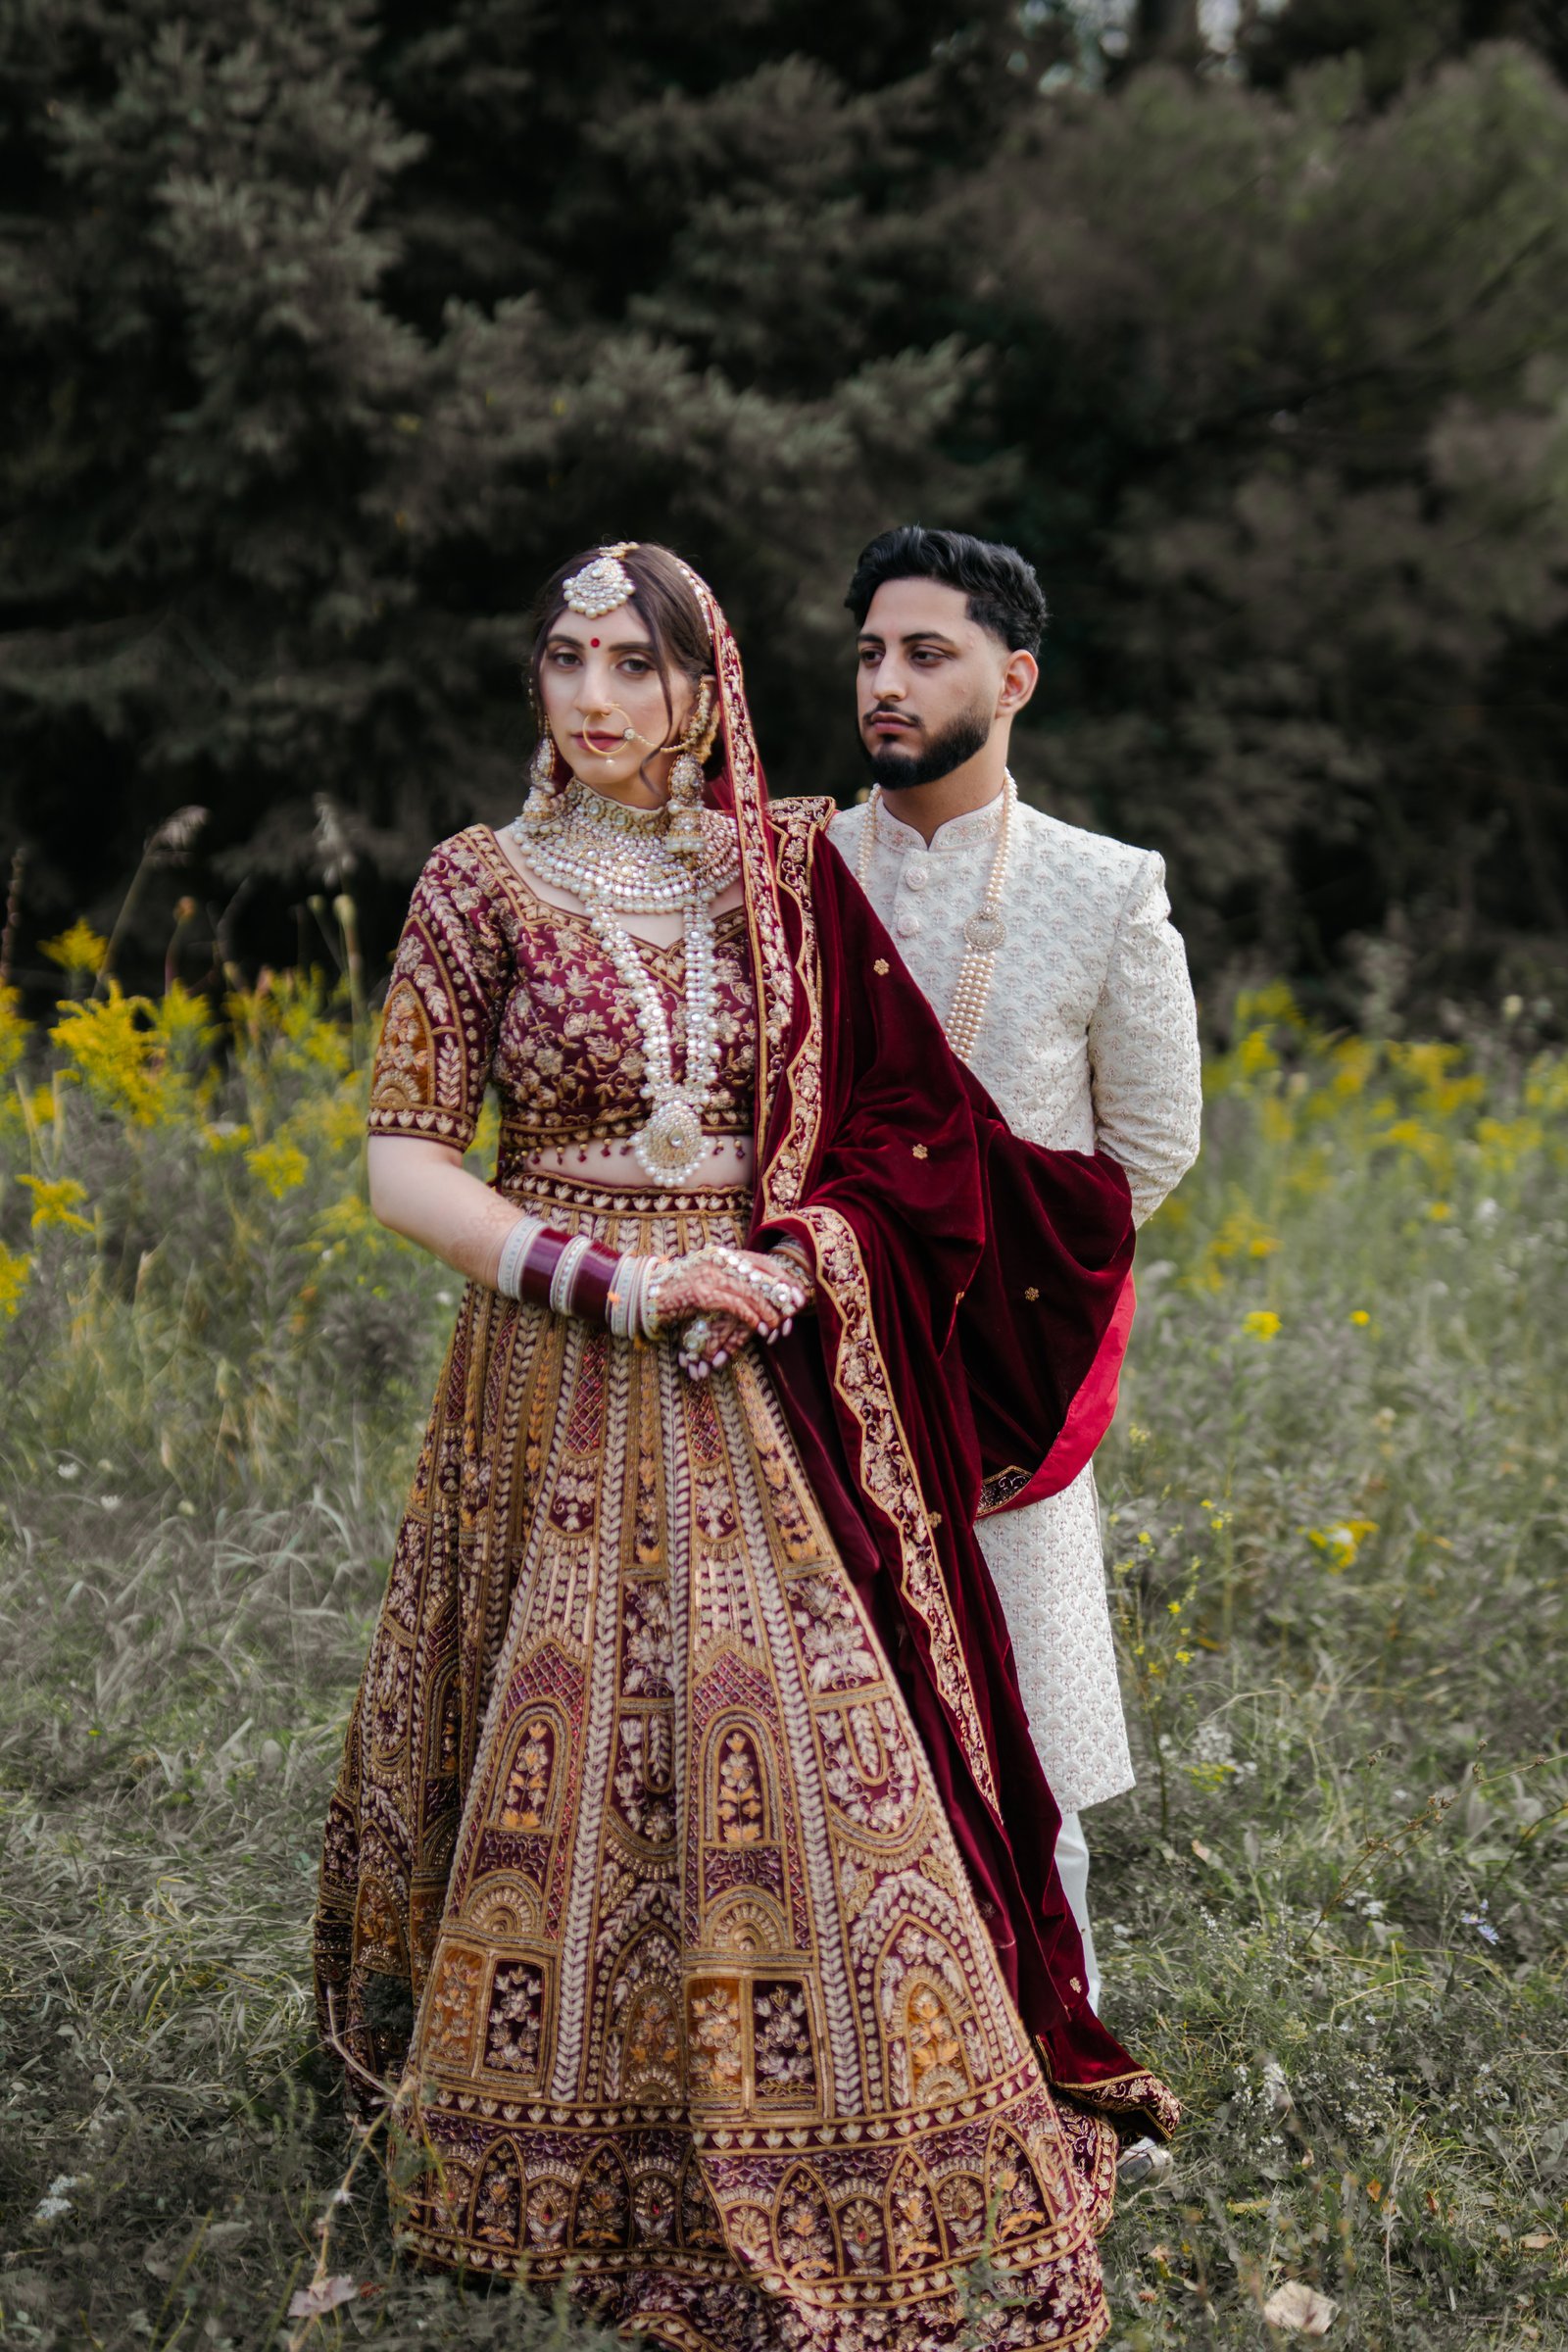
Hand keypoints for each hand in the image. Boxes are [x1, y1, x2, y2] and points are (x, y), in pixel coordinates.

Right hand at [646, 1247, 806, 1378]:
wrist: (645, 1294)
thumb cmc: (677, 1291)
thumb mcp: (706, 1279)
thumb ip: (728, 1279)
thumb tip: (757, 1290)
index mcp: (720, 1254)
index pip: (759, 1261)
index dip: (781, 1276)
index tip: (798, 1290)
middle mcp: (717, 1259)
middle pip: (759, 1274)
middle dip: (781, 1293)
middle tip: (797, 1308)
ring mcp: (708, 1274)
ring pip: (749, 1291)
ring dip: (767, 1310)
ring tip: (778, 1324)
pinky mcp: (701, 1292)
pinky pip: (734, 1304)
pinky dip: (751, 1317)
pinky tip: (760, 1327)